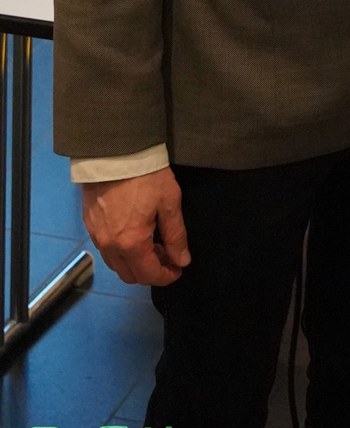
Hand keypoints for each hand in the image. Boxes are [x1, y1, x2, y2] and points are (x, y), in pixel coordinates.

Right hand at [81, 169, 190, 286]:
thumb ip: (176, 235)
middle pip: (129, 275)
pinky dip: (121, 250)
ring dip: (134, 262)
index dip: (166, 276)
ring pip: (115, 263)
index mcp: (131, 243)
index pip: (148, 275)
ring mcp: (96, 235)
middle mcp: (110, 245)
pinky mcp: (89, 223)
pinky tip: (133, 233)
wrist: (114, 151)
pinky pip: (105, 248)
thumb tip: (182, 260)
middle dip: (150, 271)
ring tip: (151, 243)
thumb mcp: (169, 202)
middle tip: (166, 254)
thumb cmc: (146, 176)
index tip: (178, 269)